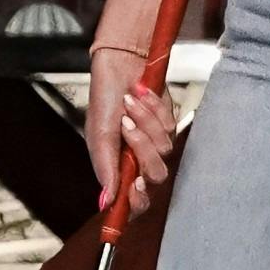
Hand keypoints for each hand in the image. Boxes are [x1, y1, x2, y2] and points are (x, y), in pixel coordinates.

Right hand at [87, 50, 177, 218]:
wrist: (121, 65)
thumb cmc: (104, 99)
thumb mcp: (99, 134)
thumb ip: (105, 168)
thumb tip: (106, 203)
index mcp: (118, 168)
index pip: (134, 201)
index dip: (137, 200)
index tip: (135, 184)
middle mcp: (138, 160)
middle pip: (155, 175)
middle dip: (142, 149)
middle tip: (126, 126)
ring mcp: (155, 142)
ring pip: (164, 149)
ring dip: (145, 122)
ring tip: (129, 103)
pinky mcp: (169, 124)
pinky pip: (170, 127)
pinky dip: (154, 109)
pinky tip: (141, 96)